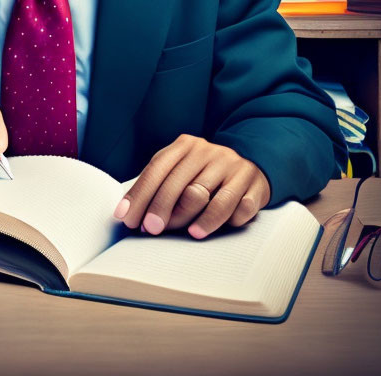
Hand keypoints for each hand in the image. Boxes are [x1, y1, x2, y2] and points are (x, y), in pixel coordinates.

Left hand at [113, 134, 270, 238]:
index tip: (127, 216)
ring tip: (189, 234)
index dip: (140, 194)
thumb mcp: (181, 170)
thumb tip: (130, 214)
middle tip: (150, 229)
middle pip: (180, 184)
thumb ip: (159, 186)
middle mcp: (209, 152)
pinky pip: (240, 205)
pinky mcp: (254, 184)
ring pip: (209, 196)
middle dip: (162, 209)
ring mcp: (233, 167)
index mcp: (186, 146)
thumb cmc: (205, 173)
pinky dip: (230, 219)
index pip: (158, 169)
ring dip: (198, 218)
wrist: (253, 163)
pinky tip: (223, 228)